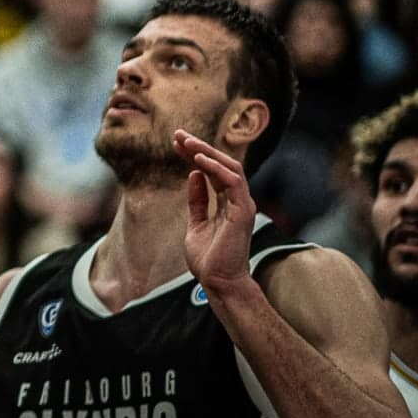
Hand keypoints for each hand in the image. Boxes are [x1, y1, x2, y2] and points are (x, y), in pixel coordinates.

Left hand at [178, 129, 256, 295]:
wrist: (216, 282)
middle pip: (222, 164)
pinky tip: (198, 161)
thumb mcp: (196, 223)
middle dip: (200, 147)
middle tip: (178, 134)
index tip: (175, 142)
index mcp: (226, 203)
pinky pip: (232, 182)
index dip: (195, 154)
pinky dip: (216, 168)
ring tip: (186, 142)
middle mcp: (237, 201)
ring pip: (229, 167)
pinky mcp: (242, 212)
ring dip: (207, 152)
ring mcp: (241, 205)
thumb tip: (193, 176)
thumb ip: (198, 200)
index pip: (213, 170)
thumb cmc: (208, 258)